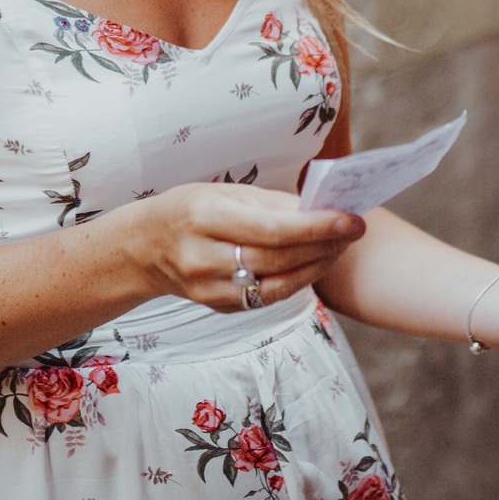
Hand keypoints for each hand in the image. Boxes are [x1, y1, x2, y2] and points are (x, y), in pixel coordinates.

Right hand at [118, 183, 363, 313]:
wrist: (144, 248)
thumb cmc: (189, 208)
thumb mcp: (222, 192)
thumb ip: (270, 203)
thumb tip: (320, 208)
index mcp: (205, 217)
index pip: (272, 229)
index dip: (317, 227)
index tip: (351, 219)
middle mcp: (205, 257)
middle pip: (279, 259)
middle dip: (324, 245)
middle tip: (354, 229)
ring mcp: (210, 289)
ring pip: (278, 284)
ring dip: (317, 265)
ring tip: (340, 246)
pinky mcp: (218, 307)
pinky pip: (266, 297)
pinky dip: (295, 281)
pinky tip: (313, 264)